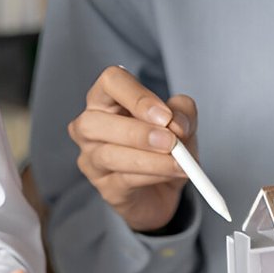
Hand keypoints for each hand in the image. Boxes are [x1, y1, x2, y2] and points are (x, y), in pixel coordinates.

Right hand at [68, 65, 199, 233]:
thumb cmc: (164, 148)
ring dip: (148, 159)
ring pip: (108, 155)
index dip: (136, 96)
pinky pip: (123, 180)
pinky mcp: (105, 187)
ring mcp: (92, 159)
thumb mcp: (182, 124)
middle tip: (170, 141)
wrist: (164, 190)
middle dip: (137, 132)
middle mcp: (90, 126)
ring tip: (178, 163)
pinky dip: (151, 176)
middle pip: (95, 122)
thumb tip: (177, 122)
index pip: (111, 82)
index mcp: (107, 99)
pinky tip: (170, 174)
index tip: (164, 115)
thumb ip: (183, 114)